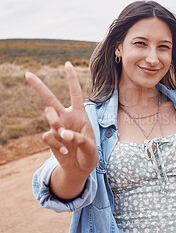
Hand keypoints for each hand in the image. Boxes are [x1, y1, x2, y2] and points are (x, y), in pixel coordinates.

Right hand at [25, 62, 97, 179]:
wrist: (80, 168)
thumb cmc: (89, 154)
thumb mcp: (90, 147)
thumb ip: (79, 139)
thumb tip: (63, 133)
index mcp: (80, 114)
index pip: (75, 93)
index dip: (71, 79)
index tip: (67, 63)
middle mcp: (66, 117)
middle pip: (50, 99)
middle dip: (39, 86)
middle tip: (27, 73)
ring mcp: (57, 127)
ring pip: (49, 117)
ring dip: (56, 125)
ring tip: (66, 138)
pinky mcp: (50, 138)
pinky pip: (47, 136)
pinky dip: (56, 145)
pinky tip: (65, 151)